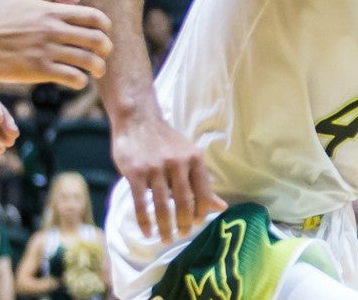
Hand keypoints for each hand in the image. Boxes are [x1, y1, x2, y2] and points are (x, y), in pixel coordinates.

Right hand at [0, 0, 112, 88]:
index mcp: (51, 11)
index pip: (94, 17)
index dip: (105, 27)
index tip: (103, 34)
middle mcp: (53, 30)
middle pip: (97, 40)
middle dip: (106, 49)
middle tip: (103, 55)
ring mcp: (47, 51)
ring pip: (89, 61)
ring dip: (98, 68)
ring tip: (95, 71)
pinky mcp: (39, 71)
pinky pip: (73, 77)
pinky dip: (81, 81)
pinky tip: (76, 80)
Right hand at [114, 117, 225, 242]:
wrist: (138, 119)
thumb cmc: (165, 142)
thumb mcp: (189, 157)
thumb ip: (202, 183)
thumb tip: (221, 207)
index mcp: (194, 159)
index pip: (203, 195)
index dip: (202, 214)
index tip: (196, 225)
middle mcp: (177, 163)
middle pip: (185, 203)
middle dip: (184, 225)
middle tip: (182, 235)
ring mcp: (155, 168)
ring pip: (164, 207)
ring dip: (165, 228)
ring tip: (166, 238)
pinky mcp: (136, 173)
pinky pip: (141, 204)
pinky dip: (144, 222)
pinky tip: (147, 232)